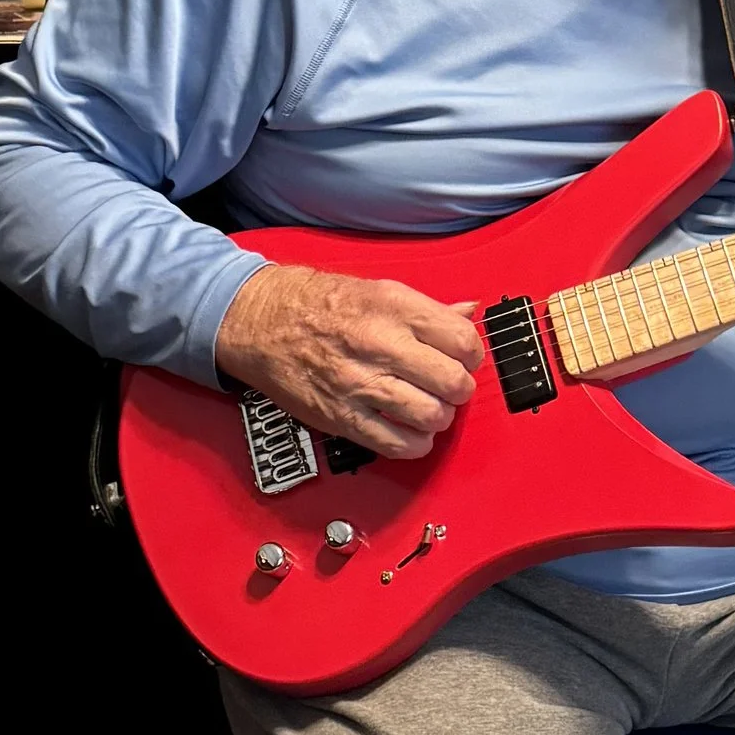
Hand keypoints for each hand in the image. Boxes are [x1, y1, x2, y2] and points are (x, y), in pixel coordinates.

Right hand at [214, 260, 481, 461]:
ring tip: (429, 407)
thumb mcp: (379, 290)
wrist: (262, 321)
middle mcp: (381, 345)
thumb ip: (428, 308)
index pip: (463, 340)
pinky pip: (397, 444)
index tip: (464, 357)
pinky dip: (415, 443)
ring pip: (431, 416)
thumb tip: (468, 313)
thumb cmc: (320, 303)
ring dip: (439, 416)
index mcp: (395, 308)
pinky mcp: (343, 416)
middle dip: (459, 388)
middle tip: (448, 385)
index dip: (472, 354)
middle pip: (453, 382)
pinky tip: (411, 430)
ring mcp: (361, 384)